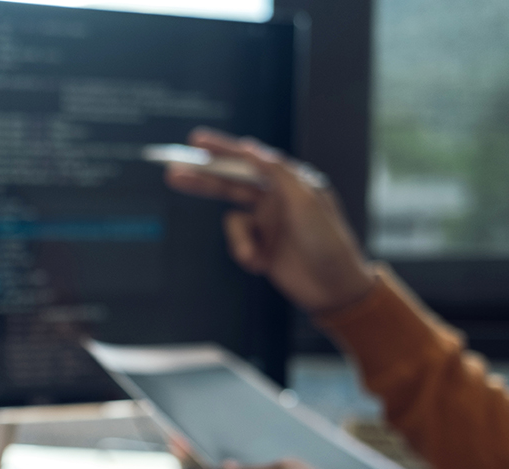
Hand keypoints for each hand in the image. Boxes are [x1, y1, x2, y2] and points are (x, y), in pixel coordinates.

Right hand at [166, 128, 375, 313]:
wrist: (333, 288)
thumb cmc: (327, 242)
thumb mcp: (304, 201)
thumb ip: (276, 172)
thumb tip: (251, 149)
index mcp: (289, 182)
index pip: (249, 160)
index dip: (222, 149)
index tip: (196, 141)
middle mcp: (276, 199)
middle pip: (230, 183)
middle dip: (203, 179)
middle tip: (175, 172)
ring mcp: (266, 223)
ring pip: (232, 221)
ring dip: (239, 240)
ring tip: (253, 256)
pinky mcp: (260, 246)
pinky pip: (237, 242)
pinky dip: (245, 252)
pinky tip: (261, 264)